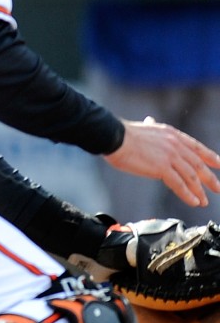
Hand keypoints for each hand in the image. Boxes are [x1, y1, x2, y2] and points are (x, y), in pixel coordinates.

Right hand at [105, 118, 219, 208]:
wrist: (114, 137)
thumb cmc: (124, 133)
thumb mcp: (144, 127)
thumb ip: (152, 126)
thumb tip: (150, 120)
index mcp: (173, 135)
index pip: (197, 147)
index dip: (211, 157)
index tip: (219, 164)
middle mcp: (175, 145)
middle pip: (198, 165)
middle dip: (210, 179)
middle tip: (217, 189)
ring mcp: (170, 157)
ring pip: (191, 177)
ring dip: (199, 191)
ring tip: (203, 202)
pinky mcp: (162, 168)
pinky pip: (179, 184)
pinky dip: (188, 195)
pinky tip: (194, 202)